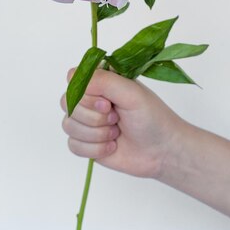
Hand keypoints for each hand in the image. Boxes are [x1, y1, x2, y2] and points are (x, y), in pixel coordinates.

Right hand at [60, 68, 186, 178]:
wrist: (161, 152)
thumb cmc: (152, 118)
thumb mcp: (131, 93)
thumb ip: (103, 81)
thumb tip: (73, 77)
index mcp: (101, 82)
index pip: (73, 80)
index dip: (85, 94)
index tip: (106, 103)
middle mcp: (91, 100)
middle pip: (67, 104)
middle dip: (94, 117)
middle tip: (117, 118)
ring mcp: (87, 122)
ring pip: (68, 126)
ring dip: (96, 133)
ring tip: (116, 133)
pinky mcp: (86, 143)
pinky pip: (73, 145)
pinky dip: (94, 149)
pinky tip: (112, 146)